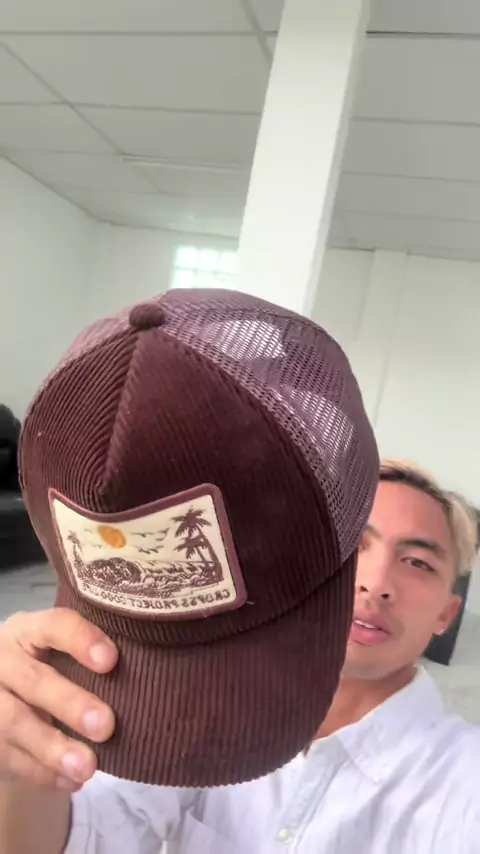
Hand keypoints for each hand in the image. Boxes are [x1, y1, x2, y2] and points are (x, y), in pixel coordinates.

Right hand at [0, 608, 116, 790]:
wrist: (2, 693)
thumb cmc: (47, 665)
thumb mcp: (59, 650)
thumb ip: (90, 657)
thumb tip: (151, 677)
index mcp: (28, 630)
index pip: (53, 626)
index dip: (81, 640)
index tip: (112, 661)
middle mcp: (3, 661)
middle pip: (33, 680)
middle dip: (70, 704)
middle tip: (106, 726)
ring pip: (14, 724)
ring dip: (53, 748)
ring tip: (88, 767)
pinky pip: (8, 757)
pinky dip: (41, 772)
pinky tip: (71, 781)